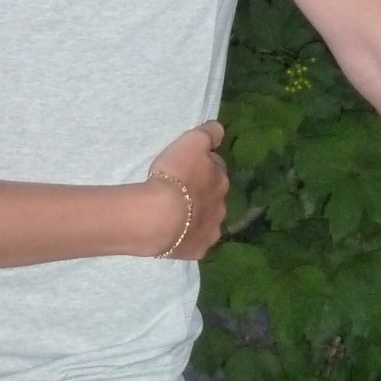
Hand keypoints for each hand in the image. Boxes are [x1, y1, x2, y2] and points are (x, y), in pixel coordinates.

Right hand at [146, 121, 229, 260]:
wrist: (159, 217)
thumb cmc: (174, 176)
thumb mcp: (191, 141)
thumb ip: (208, 133)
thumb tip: (220, 129)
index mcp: (220, 180)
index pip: (216, 168)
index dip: (203, 165)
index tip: (188, 165)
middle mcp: (221, 206)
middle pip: (213, 195)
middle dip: (202, 192)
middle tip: (180, 190)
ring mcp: (211, 230)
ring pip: (206, 220)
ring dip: (195, 216)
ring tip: (176, 214)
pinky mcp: (197, 250)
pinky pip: (194, 242)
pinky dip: (187, 237)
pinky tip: (174, 234)